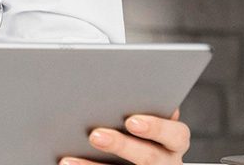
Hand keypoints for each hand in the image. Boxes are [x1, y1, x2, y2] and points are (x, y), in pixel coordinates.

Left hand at [60, 110, 189, 164]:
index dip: (156, 127)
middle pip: (150, 157)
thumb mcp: (148, 121)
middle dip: (122, 146)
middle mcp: (166, 162)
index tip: (131, 121)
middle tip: (95, 136)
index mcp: (173, 142)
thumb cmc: (140, 130)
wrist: (136, 159)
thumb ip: (138, 108)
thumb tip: (108, 86)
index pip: (175, 134)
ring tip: (69, 160)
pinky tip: (67, 164)